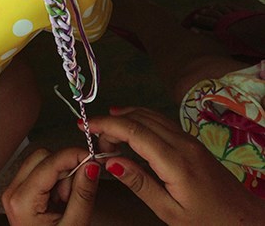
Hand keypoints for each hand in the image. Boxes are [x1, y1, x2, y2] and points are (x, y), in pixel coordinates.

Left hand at [2, 147, 99, 224]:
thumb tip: (91, 165)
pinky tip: (59, 201)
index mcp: (22, 200)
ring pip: (40, 161)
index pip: (49, 162)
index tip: (94, 157)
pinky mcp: (19, 192)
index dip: (74, 156)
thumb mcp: (74, 225)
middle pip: (42, 156)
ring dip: (60, 175)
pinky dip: (54, 181)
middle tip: (75, 192)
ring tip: (66, 201)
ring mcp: (13, 191)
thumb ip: (83, 194)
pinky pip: (38, 172)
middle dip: (65, 168)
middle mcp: (12, 192)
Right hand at [88, 107, 264, 224]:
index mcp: (176, 161)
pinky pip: (160, 121)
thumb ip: (139, 183)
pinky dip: (138, 120)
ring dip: (124, 118)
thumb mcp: (170, 211)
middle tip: (93, 139)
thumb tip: (110, 162)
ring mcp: (188, 140)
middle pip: (139, 118)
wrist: (246, 220)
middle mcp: (183, 144)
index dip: (105, 124)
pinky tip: (128, 128)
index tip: (84, 126)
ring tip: (106, 136)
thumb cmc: (209, 221)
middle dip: (111, 122)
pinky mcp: (191, 142)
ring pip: (149, 115)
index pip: (134, 130)